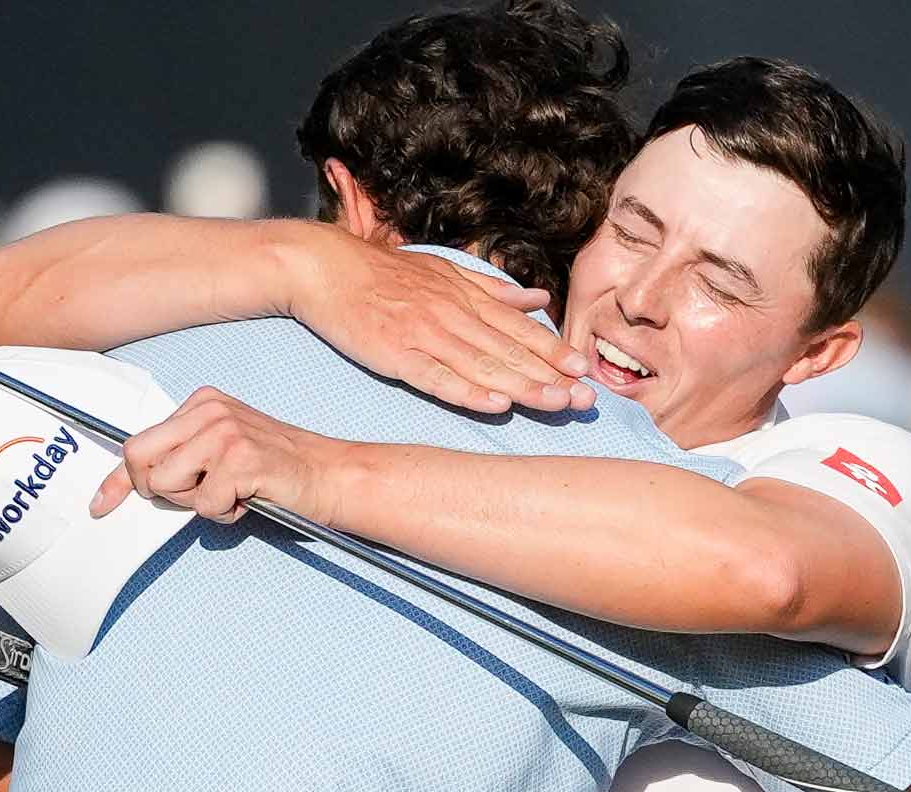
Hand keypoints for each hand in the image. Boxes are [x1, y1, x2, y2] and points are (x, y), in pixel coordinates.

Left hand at [89, 387, 333, 524]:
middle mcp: (209, 410)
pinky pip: (204, 505)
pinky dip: (224, 513)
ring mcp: (225, 433)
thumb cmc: (278, 469)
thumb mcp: (222, 451)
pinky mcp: (241, 460)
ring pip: (167, 484)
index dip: (118, 478)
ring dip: (195, 502)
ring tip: (229, 492)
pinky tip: (249, 498)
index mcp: (202, 403)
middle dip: (157, 489)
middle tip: (194, 495)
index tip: (102, 503)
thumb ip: (182, 457)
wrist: (330, 475)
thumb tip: (137, 482)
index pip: (140, 440)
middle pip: (139, 458)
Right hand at [288, 230, 594, 412]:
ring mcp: (424, 335)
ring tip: (556, 405)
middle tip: (586, 399)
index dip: (552, 350)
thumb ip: (491, 289)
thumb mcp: (443, 272)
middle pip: (509, 350)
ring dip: (522, 387)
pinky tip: (495, 406)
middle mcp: (452, 314)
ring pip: (482, 366)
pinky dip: (467, 392)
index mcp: (464, 296)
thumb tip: (537, 299)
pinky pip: (437, 378)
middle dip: (550, 375)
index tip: (584, 369)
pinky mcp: (396, 354)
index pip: (517, 328)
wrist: (324, 267)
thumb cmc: (382, 272)